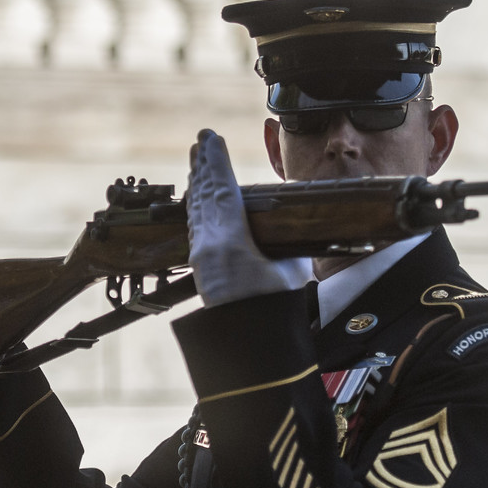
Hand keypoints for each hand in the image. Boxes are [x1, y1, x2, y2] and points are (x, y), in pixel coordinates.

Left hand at [187, 129, 302, 306]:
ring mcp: (201, 258)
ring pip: (196, 211)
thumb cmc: (274, 312)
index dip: (216, 161)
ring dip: (197, 185)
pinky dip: (197, 207)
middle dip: (202, 166)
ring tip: (195, 163)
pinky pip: (196, 228)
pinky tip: (197, 202)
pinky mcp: (201, 269)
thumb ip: (287, 242)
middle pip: (203, 196)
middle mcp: (209, 245)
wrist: (249, 350)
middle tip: (200, 141)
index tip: (211, 138)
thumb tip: (290, 225)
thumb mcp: (292, 270)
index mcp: (230, 240)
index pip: (222, 189)